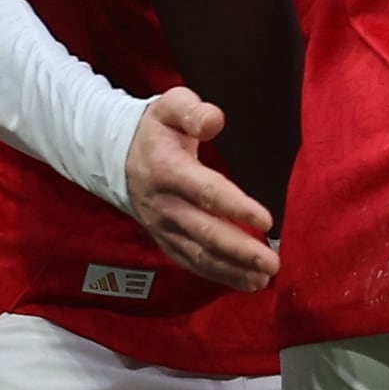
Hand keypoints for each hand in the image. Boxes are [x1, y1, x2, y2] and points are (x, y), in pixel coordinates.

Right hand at [124, 86, 278, 291]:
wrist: (116, 156)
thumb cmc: (155, 130)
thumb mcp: (170, 107)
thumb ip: (193, 111)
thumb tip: (214, 120)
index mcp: (167, 170)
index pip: (205, 192)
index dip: (235, 207)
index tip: (266, 220)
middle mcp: (163, 204)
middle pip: (204, 232)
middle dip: (239, 250)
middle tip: (272, 262)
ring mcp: (163, 226)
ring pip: (198, 254)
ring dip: (232, 270)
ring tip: (263, 278)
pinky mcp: (165, 239)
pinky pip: (191, 262)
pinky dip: (218, 275)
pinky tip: (246, 282)